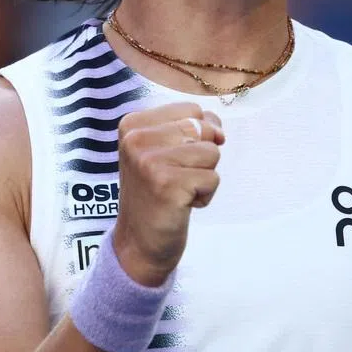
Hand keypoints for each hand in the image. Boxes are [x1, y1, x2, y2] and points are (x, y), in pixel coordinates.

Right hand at [111, 102, 223, 285]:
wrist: (139, 241)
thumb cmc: (157, 192)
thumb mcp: (164, 150)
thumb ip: (192, 128)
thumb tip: (219, 133)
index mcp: (133, 123)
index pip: (193, 110)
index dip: (199, 136)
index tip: (174, 159)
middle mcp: (136, 138)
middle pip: (204, 129)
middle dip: (201, 158)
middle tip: (175, 178)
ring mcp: (149, 162)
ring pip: (212, 153)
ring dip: (203, 177)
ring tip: (178, 191)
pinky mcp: (167, 185)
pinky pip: (213, 179)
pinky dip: (204, 196)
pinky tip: (181, 204)